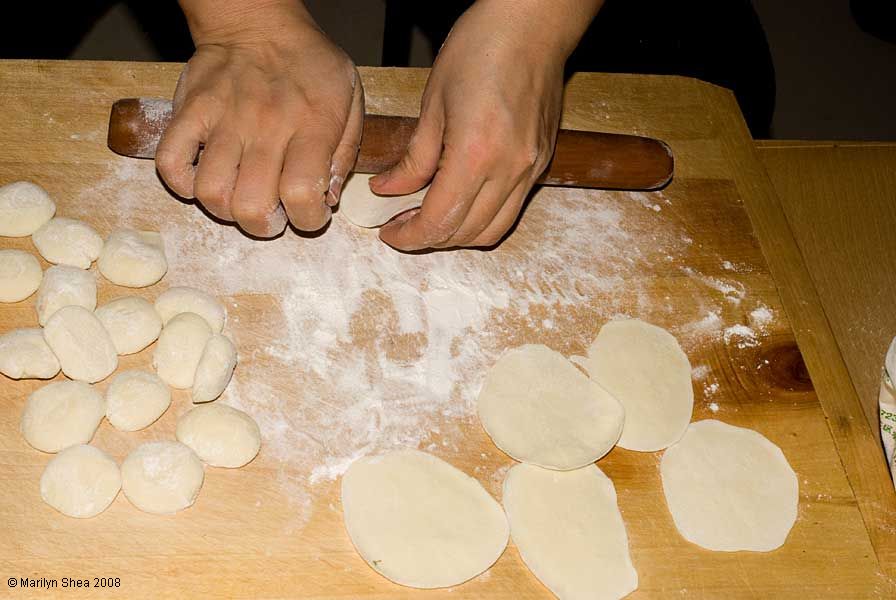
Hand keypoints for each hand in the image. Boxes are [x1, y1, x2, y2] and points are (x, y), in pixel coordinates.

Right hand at [156, 1, 362, 236]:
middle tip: (272, 216)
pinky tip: (203, 181)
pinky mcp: (189, 111)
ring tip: (240, 200)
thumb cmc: (310, 64)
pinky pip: (170, 161)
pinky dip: (182, 184)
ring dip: (225, 210)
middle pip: (251, 205)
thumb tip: (328, 198)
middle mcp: (266, 125)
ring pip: (210, 191)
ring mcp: (222, 118)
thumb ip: (346, 153)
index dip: (308, 220)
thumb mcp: (350, 99)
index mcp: (311, 125)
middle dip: (264, 226)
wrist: (258, 20)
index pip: (302, 192)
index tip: (310, 214)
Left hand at [369, 0, 599, 249]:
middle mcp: (509, 170)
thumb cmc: (481, 48)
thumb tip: (389, 190)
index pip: (439, 221)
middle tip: (402, 224)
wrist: (533, 25)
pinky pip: (511, 209)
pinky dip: (483, 217)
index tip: (390, 233)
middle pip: (465, 233)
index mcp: (476, 154)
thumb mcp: (433, 102)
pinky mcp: (541, 163)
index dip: (410, 236)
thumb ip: (414, 157)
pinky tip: (461, 199)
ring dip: (458, 234)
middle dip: (430, 238)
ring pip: (492, 230)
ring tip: (431, 217)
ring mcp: (530, 169)